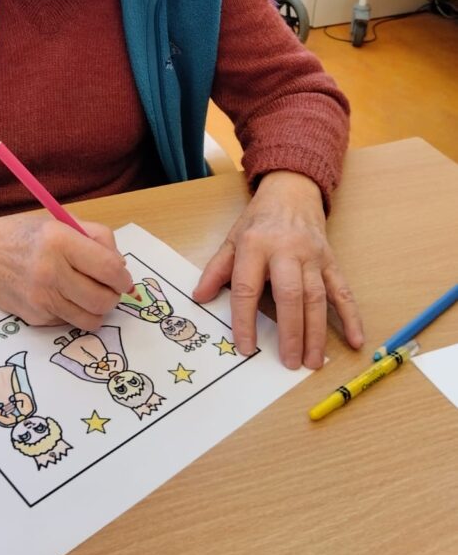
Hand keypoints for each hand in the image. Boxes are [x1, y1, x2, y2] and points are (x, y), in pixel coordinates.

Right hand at [0, 211, 133, 329]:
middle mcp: (50, 272)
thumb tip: (121, 266)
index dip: (123, 277)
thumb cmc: (24, 233)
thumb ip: (97, 238)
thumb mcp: (61, 221)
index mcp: (60, 241)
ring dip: (98, 309)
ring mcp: (41, 299)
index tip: (123, 277)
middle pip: (103, 300)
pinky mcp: (34, 318)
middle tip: (110, 288)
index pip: (109, 269)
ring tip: (90, 293)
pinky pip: (70, 322)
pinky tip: (63, 296)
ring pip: (91, 319)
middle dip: (114, 296)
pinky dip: (75, 312)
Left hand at [192, 171, 363, 368]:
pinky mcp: (331, 260)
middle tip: (289, 362)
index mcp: (255, 245)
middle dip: (290, 331)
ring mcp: (312, 256)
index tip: (245, 347)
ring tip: (314, 361)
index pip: (247, 287)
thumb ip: (216, 269)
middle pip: (289, 294)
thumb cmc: (259, 220)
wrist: (292, 191)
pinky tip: (355, 340)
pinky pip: (343, 290)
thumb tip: (200, 297)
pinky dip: (351, 316)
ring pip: (317, 297)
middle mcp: (286, 250)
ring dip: (317, 332)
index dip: (244, 319)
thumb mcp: (232, 239)